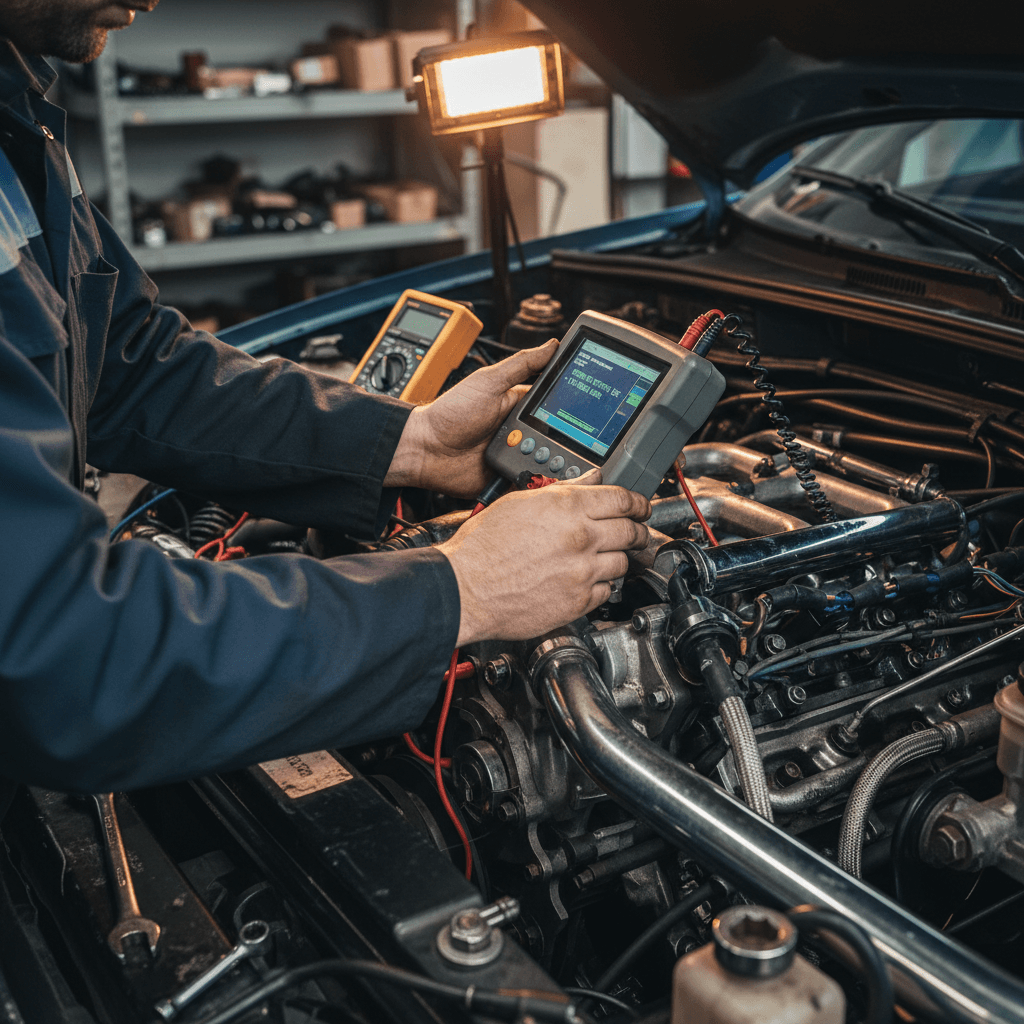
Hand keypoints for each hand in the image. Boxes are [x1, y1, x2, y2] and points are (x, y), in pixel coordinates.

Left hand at [384, 340, 557, 496]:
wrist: (425, 450)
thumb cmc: (449, 414)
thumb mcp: (488, 381)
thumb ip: (522, 365)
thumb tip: (552, 345)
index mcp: (519, 404)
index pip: (556, 402)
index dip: (573, 404)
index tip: (588, 406)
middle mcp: (521, 430)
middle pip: (558, 435)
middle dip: (565, 438)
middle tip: (556, 438)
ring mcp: (516, 453)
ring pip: (549, 459)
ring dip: (553, 460)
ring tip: (546, 456)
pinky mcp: (509, 475)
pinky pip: (532, 480)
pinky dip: (540, 480)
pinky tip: (543, 477)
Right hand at [437, 473, 651, 644]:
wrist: (464, 588)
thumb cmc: (482, 547)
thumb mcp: (519, 503)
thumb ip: (561, 491)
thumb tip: (590, 479)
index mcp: (567, 507)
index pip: (622, 499)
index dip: (638, 502)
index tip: (641, 506)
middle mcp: (580, 537)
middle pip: (630, 530)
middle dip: (638, 530)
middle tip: (636, 531)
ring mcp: (582, 572)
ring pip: (622, 562)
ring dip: (617, 558)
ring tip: (604, 557)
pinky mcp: (578, 602)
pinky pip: (606, 591)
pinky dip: (601, 585)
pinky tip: (586, 580)